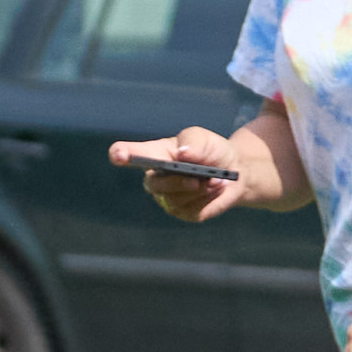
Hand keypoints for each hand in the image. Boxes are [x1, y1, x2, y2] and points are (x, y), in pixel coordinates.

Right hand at [108, 127, 259, 220]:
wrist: (234, 170)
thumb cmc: (211, 150)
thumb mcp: (203, 138)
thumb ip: (193, 142)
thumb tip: (182, 154)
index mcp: (154, 154)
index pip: (129, 154)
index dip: (121, 155)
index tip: (117, 154)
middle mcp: (156, 178)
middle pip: (153, 184)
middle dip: (176, 182)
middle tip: (197, 179)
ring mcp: (167, 198)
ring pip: (174, 200)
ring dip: (199, 190)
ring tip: (218, 180)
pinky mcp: (184, 212)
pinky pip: (191, 210)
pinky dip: (207, 199)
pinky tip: (218, 188)